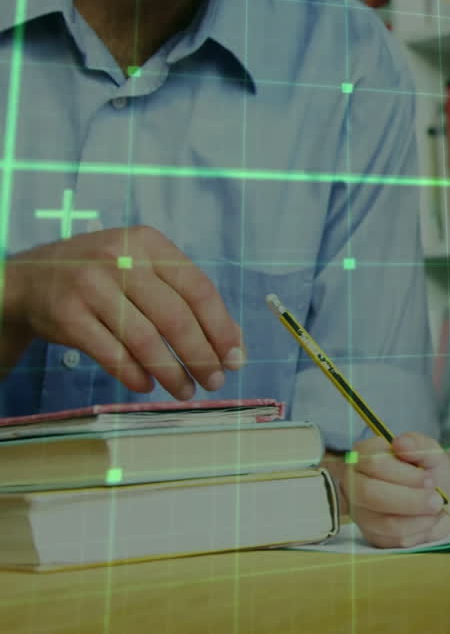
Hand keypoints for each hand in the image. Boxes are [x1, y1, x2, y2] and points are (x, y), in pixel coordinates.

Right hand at [2, 226, 243, 398]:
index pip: (199, 289)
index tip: (236, 359)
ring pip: (145, 340)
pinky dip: (135, 375)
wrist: (30, 278)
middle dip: (202, 356)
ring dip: (172, 372)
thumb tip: (232, 343)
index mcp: (149, 243)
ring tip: (185, 390)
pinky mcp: (67, 315)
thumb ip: (184, 297)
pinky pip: (111, 354)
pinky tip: (148, 385)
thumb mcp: (143, 267)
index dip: (222, 328)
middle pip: (176, 317)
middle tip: (215, 381)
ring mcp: (91, 285)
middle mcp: (121, 259)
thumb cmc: (104, 276)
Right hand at [348, 432, 449, 547]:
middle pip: (370, 494)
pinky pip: (394, 539)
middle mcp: (353, 484)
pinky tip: (429, 520)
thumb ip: (418, 445)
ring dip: (419, 517)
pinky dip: (419, 530)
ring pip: (385, 521)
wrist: (438, 496)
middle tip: (438, 500)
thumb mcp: (430, 451)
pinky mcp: (372, 535)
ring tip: (438, 509)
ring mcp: (360, 512)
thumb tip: (401, 443)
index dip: (405, 474)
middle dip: (410, 500)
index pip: (374, 464)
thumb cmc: (428, 469)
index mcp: (363, 455)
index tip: (430, 479)